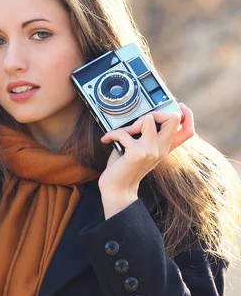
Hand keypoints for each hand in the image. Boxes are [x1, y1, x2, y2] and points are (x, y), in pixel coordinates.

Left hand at [98, 103, 194, 217]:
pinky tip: (107, 140)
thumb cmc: (125, 167)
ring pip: (148, 119)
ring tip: (123, 134)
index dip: (187, 115)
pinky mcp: (137, 153)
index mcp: (165, 147)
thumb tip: (140, 115)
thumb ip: (146, 135)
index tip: (179, 106)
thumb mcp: (140, 149)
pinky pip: (124, 132)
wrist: (118, 189)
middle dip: (156, 112)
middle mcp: (162, 148)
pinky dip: (112, 134)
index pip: (188, 131)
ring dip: (132, 123)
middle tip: (141, 123)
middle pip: (174, 118)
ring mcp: (151, 150)